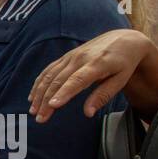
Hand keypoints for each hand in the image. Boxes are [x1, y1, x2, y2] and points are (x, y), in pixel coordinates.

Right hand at [29, 29, 152, 121]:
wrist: (123, 40)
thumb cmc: (124, 63)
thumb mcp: (121, 80)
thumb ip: (103, 96)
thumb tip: (88, 113)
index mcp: (98, 64)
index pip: (77, 80)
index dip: (64, 93)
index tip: (52, 106)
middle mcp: (81, 58)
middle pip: (59, 81)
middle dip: (46, 100)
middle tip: (40, 118)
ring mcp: (71, 56)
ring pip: (50, 76)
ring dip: (39, 94)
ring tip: (33, 110)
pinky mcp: (66, 56)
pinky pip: (48, 70)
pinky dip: (39, 83)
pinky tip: (33, 96)